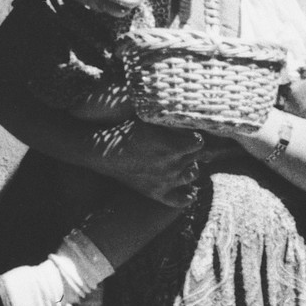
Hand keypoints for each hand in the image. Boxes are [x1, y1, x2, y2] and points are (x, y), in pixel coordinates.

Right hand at [90, 118, 206, 206]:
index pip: (199, 142)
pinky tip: (190, 190)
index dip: (195, 136)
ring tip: (182, 159)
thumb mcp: (147, 117)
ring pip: (193, 175)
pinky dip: (188, 195)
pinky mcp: (157, 193)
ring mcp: (166, 181)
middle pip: (197, 157)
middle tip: (183, 143)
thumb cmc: (126, 131)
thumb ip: (167, 114)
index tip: (189, 133)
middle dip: (193, 150)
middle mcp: (172, 165)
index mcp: (172, 146)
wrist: (105, 153)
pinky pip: (181, 200)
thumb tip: (184, 105)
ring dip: (191, 167)